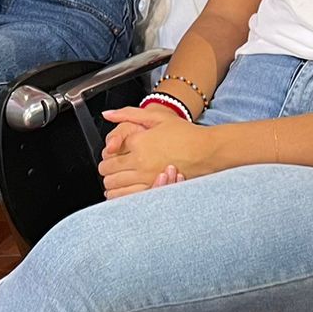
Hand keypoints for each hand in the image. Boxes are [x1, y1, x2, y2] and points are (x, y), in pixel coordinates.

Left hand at [98, 108, 219, 197]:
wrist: (206, 150)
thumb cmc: (184, 133)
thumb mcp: (156, 117)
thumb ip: (128, 114)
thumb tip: (106, 114)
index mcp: (138, 142)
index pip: (109, 153)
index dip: (107, 154)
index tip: (111, 154)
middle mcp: (140, 161)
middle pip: (107, 171)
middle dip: (106, 169)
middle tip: (110, 167)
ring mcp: (147, 177)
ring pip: (114, 186)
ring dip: (110, 183)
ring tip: (115, 179)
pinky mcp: (155, 189)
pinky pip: (127, 197)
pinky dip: (120, 195)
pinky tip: (123, 190)